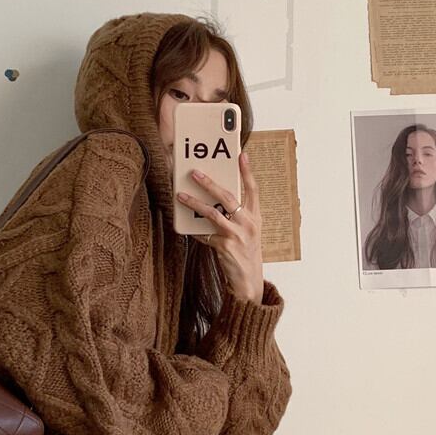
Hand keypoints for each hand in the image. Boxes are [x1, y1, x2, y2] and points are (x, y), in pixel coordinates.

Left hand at [176, 152, 263, 303]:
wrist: (248, 279)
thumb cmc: (245, 251)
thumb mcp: (247, 230)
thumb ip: (236, 215)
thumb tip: (213, 199)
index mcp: (255, 216)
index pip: (253, 189)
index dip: (247, 171)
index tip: (241, 154)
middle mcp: (248, 223)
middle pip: (227, 196)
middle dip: (209, 183)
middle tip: (195, 173)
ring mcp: (237, 235)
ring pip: (212, 213)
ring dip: (194, 203)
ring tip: (180, 195)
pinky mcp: (225, 246)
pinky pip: (205, 234)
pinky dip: (195, 230)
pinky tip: (186, 226)